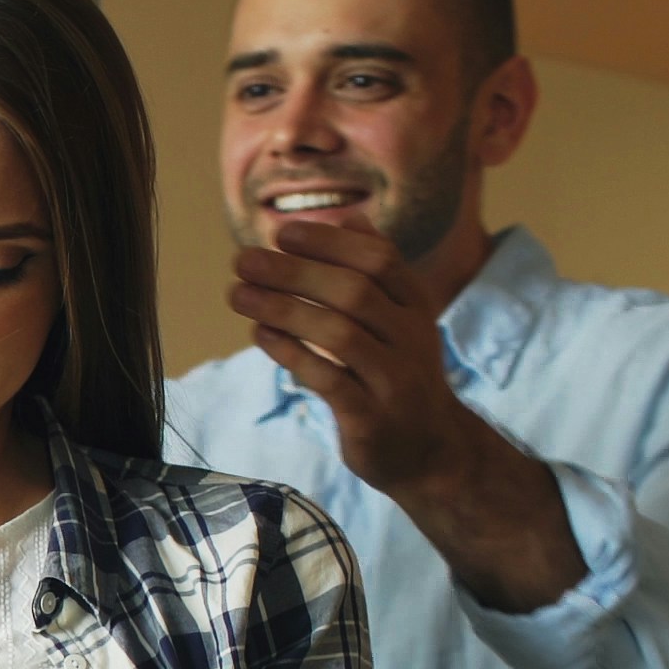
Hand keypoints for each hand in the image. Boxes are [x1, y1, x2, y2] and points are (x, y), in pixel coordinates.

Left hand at [227, 219, 583, 610]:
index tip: (282, 232)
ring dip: (283, 309)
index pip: (379, 261)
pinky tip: (260, 334)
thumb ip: (374, 272)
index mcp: (416, 307)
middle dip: (295, 271)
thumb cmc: (397, 376)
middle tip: (244, 260)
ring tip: (238, 294)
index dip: (330, 242)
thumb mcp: (397, 320)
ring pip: (340, 334)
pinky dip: (291, 354)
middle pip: (355, 292)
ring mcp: (395, 379)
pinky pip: (328, 379)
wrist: (430, 451)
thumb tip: (349, 216)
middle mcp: (412, 338)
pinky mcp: (372, 418)